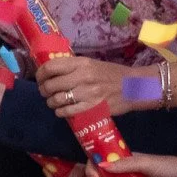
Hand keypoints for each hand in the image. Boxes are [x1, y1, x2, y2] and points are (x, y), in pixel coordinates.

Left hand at [37, 56, 151, 118]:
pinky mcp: (93, 108)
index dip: (40, 74)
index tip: (40, 79)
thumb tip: (50, 71)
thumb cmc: (112, 74)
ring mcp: (88, 93)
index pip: (50, 67)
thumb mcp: (92, 64)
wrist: (137, 87)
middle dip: (43, 90)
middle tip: (46, 92)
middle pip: (50, 85)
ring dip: (51, 102)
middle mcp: (83, 77)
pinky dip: (60, 112)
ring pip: (56, 100)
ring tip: (54, 102)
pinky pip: (67, 111)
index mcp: (81, 63)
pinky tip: (62, 110)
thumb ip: (72, 67)